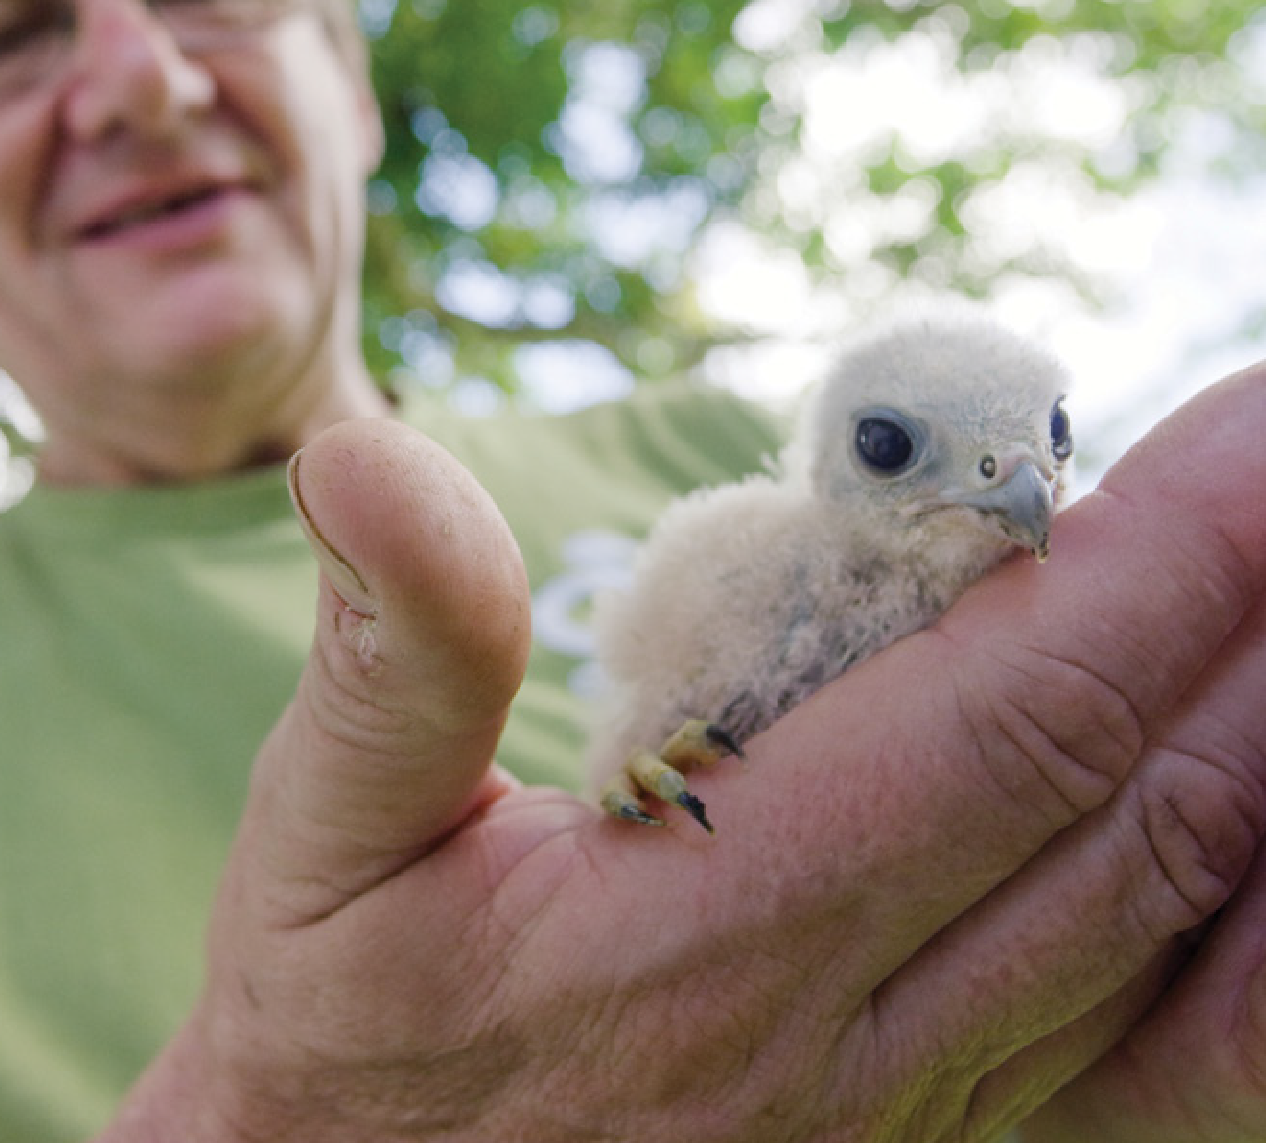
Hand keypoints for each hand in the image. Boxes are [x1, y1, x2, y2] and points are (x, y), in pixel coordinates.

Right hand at [102, 366, 1265, 1141]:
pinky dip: (1264, 934)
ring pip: (1197, 932)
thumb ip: (393, 649)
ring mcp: (932, 1133)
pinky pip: (1187, 1071)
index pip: (1004, 718)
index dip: (1154, 559)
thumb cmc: (346, 1022)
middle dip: (1253, 609)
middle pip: (1140, 804)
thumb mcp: (322, 831)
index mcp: (705, 932)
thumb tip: (365, 457)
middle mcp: (857, 1046)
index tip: (1249, 421)